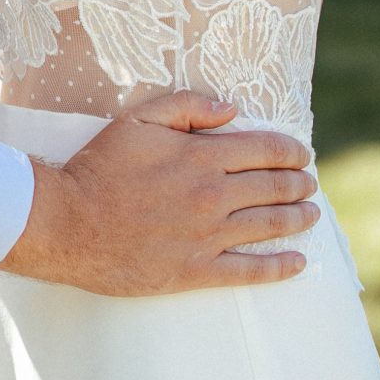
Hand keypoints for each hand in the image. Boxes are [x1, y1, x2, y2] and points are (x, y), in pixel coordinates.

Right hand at [0, 90, 318, 295]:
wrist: (67, 223)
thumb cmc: (98, 167)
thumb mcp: (137, 121)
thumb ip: (186, 108)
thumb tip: (231, 110)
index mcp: (201, 157)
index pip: (264, 150)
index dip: (290, 151)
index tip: (302, 154)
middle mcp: (212, 196)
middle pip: (272, 187)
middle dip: (299, 184)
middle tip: (310, 184)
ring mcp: (207, 236)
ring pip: (269, 226)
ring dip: (297, 218)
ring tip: (312, 214)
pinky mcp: (195, 270)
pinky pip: (249, 271)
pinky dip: (279, 268)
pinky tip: (297, 264)